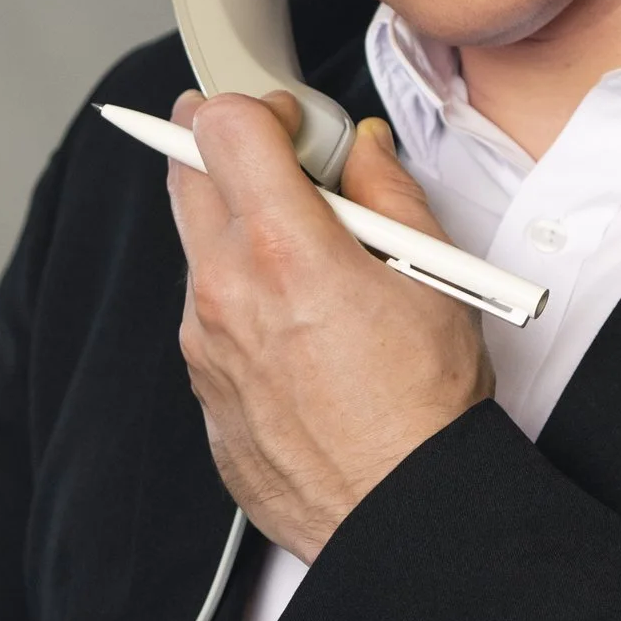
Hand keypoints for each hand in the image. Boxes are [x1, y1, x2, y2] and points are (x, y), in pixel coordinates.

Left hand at [168, 94, 491, 562]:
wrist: (397, 513)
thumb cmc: (424, 410)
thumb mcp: (433, 276)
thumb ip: (390, 192)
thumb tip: (366, 152)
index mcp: (283, 251)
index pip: (223, 128)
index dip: (255, 107)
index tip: (284, 119)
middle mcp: (225, 293)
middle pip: (187, 177)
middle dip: (220, 148)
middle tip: (265, 150)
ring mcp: (203, 346)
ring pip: (195, 251)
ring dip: (232, 231)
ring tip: (302, 256)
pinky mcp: (202, 390)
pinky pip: (205, 318)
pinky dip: (236, 299)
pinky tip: (295, 324)